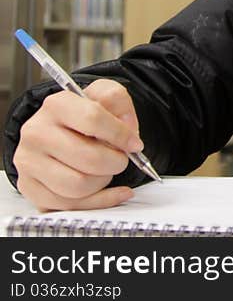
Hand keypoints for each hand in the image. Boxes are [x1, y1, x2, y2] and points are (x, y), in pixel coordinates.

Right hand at [13, 79, 142, 210]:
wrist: (61, 129)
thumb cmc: (85, 115)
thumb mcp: (105, 95)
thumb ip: (118, 102)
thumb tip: (127, 130)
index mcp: (56, 105)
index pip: (93, 119)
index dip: (121, 135)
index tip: (134, 144)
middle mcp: (37, 133)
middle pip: (89, 159)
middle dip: (115, 162)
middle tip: (120, 159)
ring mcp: (29, 162)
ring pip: (78, 186)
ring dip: (103, 181)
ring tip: (105, 170)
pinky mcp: (30, 187)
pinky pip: (69, 205)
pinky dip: (97, 200)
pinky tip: (110, 190)